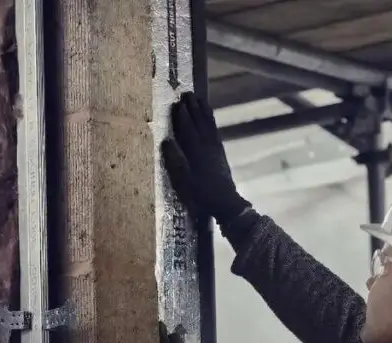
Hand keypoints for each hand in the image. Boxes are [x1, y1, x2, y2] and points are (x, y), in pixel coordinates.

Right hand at [161, 92, 249, 225]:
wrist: (225, 202)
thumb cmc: (201, 194)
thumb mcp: (183, 181)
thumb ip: (175, 160)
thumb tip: (166, 141)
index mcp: (195, 151)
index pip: (187, 128)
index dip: (181, 115)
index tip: (176, 102)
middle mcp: (206, 145)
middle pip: (199, 122)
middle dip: (193, 107)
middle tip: (187, 93)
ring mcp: (215, 147)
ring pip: (208, 124)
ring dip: (203, 110)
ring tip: (199, 98)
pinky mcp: (220, 152)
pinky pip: (215, 131)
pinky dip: (211, 121)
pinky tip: (209, 118)